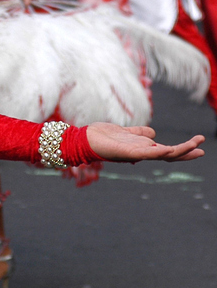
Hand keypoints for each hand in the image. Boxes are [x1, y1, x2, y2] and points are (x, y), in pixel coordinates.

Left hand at [86, 123, 203, 162]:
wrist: (83, 138)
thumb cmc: (102, 136)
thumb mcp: (126, 132)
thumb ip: (139, 133)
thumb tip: (154, 134)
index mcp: (142, 148)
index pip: (167, 151)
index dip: (184, 150)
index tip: (200, 146)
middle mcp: (141, 153)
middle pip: (169, 155)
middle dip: (186, 153)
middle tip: (203, 149)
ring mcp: (134, 154)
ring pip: (161, 154)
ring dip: (179, 151)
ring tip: (195, 146)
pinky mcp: (125, 152)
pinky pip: (145, 153)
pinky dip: (157, 152)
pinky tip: (169, 149)